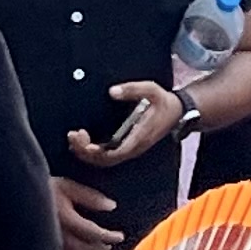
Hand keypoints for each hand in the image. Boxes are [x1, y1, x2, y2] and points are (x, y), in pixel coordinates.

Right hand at [47, 178, 125, 249]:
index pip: (94, 233)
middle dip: (101, 248)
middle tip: (110, 244)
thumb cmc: (40, 189)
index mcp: (66, 219)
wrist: (12, 199)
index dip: (110, 236)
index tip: (119, 236)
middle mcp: (57, 236)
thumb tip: (112, 206)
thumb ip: (90, 196)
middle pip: (86, 249)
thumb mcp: (67, 186)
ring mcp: (47, 247)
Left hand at [69, 81, 183, 170]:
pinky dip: (92, 151)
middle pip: (105, 161)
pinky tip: (82, 142)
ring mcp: (130, 149)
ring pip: (104, 160)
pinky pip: (107, 155)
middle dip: (85, 152)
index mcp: (138, 137)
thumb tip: (112, 92)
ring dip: (87, 153)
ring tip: (74, 137)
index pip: (114, 153)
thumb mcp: (151, 90)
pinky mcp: (127, 146)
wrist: (178, 112)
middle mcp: (133, 147)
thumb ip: (132, 89)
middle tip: (72, 136)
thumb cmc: (164, 102)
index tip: (81, 137)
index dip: (95, 151)